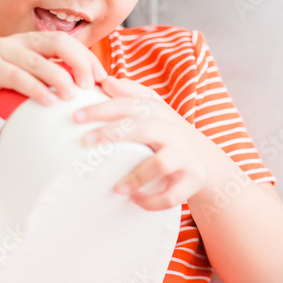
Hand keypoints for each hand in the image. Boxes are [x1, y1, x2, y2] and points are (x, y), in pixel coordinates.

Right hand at [0, 31, 108, 122]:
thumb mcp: (22, 80)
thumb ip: (45, 78)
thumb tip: (81, 91)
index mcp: (28, 42)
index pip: (65, 41)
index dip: (86, 57)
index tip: (102, 77)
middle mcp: (15, 42)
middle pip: (57, 43)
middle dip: (79, 61)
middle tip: (91, 84)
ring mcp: (0, 52)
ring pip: (38, 60)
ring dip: (60, 77)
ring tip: (74, 95)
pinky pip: (17, 77)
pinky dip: (35, 89)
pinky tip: (48, 102)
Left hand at [72, 75, 214, 210]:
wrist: (206, 164)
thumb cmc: (167, 136)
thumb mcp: (155, 112)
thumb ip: (131, 95)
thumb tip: (106, 81)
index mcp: (160, 113)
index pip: (132, 104)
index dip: (104, 108)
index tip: (76, 116)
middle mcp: (173, 132)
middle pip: (143, 127)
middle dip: (113, 133)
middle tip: (85, 141)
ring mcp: (185, 156)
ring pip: (161, 163)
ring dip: (136, 176)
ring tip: (116, 188)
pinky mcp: (192, 180)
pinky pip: (171, 195)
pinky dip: (152, 201)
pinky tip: (135, 200)